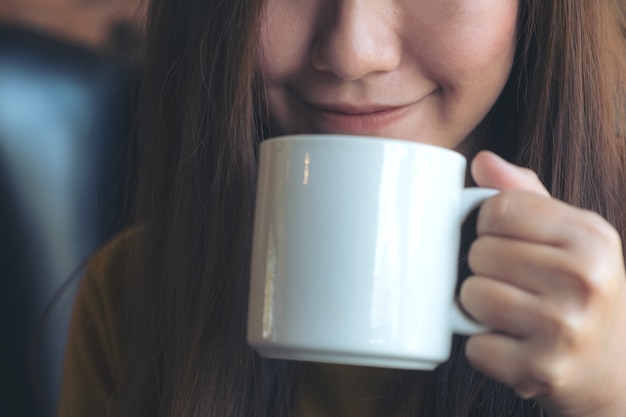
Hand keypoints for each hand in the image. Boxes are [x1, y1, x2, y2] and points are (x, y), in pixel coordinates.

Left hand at [461, 151, 625, 416]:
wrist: (612, 367)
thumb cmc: (577, 289)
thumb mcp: (568, 235)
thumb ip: (524, 194)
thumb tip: (482, 160)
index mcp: (591, 236)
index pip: (498, 208)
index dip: (488, 225)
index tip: (505, 241)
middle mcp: (585, 280)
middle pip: (479, 252)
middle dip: (484, 268)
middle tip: (513, 284)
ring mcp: (565, 329)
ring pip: (471, 295)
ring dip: (477, 306)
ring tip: (509, 312)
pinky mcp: (541, 370)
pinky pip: (474, 345)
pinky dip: (482, 346)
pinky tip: (512, 344)